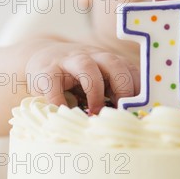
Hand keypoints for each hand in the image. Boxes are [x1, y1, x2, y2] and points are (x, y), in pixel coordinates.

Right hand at [25, 43, 139, 113]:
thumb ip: (114, 96)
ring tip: (93, 112)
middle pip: (114, 63)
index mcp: (108, 62)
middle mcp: (92, 58)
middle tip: (121, 110)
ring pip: (86, 66)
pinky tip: (65, 114)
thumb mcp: (99, 83)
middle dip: (122, 88)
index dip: (138, 91)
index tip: (140, 111)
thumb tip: (133, 121)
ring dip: (94, 91)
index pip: (131, 71)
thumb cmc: (75, 80)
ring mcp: (68, 62)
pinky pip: (53, 82)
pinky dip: (59, 100)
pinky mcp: (46, 71)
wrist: (40, 59)